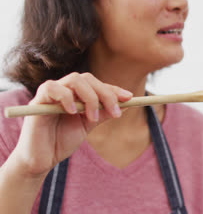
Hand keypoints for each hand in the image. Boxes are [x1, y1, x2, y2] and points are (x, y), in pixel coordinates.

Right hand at [10, 72, 132, 177]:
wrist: (41, 160)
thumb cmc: (61, 142)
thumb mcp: (88, 126)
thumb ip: (103, 114)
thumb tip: (125, 105)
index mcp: (76, 94)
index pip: (97, 84)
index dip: (113, 89)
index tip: (130, 98)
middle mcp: (64, 90)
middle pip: (88, 78)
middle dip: (105, 93)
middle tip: (115, 112)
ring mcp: (50, 93)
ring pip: (74, 80)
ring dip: (89, 97)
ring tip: (92, 117)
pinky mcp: (37, 101)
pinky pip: (52, 88)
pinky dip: (66, 97)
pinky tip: (73, 112)